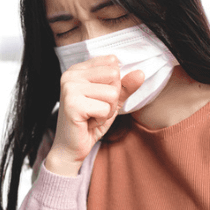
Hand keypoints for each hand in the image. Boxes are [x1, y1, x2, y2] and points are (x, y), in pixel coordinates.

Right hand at [44, 55, 143, 176]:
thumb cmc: (89, 122)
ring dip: (107, 110)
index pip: (112, 63)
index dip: (113, 84)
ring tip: (91, 116)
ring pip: (111, 93)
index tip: (97, 97)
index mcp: (78, 69)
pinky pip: (105, 109)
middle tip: (95, 109)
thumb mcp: (111, 101)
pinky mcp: (73, 104)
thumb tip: (140, 73)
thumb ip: (125, 86)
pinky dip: (101, 120)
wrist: (71, 147)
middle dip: (112, 98)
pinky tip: (87, 123)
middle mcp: (71, 75)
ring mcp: (70, 88)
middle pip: (114, 76)